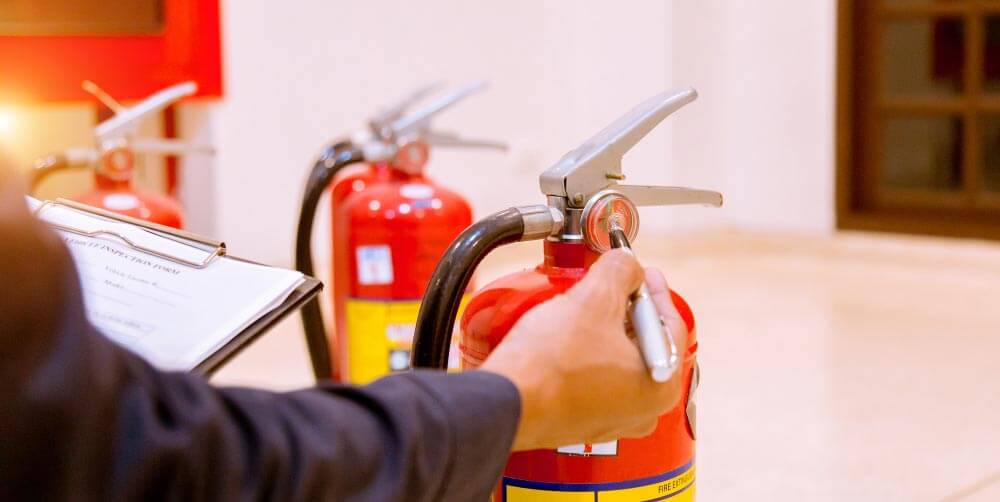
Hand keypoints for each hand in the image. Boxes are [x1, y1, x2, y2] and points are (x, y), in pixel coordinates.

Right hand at [480, 249, 687, 450]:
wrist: (504, 402)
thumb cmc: (553, 362)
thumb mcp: (594, 299)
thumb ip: (620, 270)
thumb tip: (626, 262)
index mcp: (661, 384)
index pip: (668, 323)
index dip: (652, 288)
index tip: (640, 270)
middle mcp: (643, 410)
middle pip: (643, 343)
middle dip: (626, 308)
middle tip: (611, 283)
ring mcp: (610, 420)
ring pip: (616, 360)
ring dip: (602, 329)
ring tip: (584, 305)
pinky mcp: (579, 422)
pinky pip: (592, 378)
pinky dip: (584, 354)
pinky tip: (565, 336)